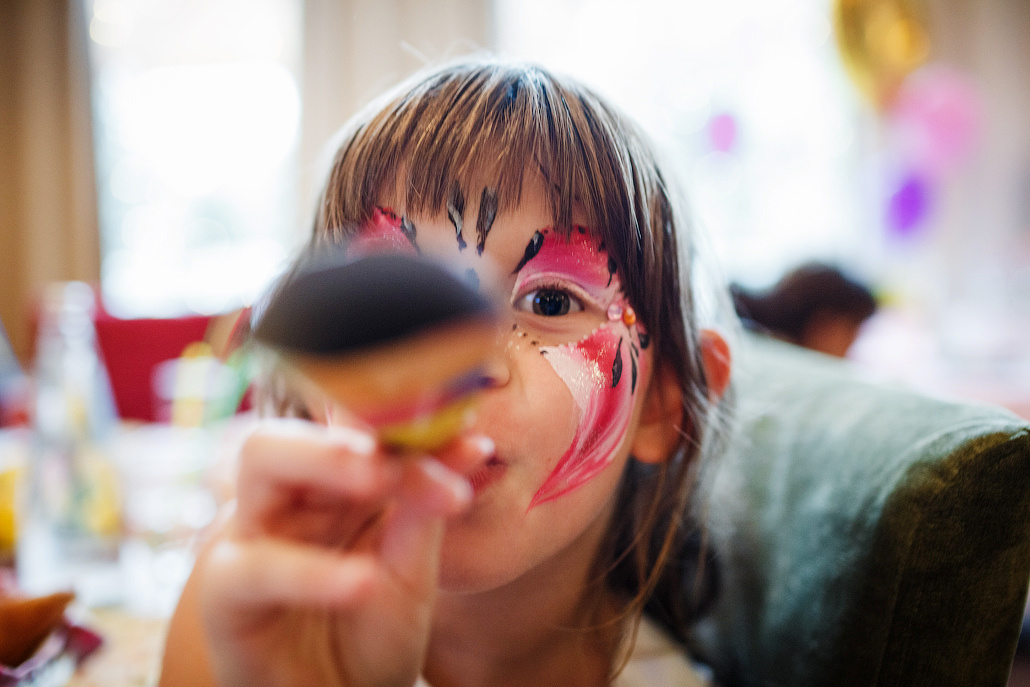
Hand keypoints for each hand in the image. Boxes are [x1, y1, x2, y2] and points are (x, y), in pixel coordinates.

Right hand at [197, 418, 480, 686]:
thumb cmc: (369, 633)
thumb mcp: (411, 567)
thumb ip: (427, 507)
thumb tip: (472, 442)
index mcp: (330, 484)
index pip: (354, 427)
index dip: (403, 423)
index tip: (464, 436)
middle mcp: (287, 499)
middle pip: (298, 422)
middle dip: (347, 426)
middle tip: (401, 448)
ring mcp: (252, 539)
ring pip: (262, 463)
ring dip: (325, 461)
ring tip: (381, 480)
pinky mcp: (228, 595)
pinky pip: (256, 568)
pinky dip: (311, 572)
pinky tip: (362, 582)